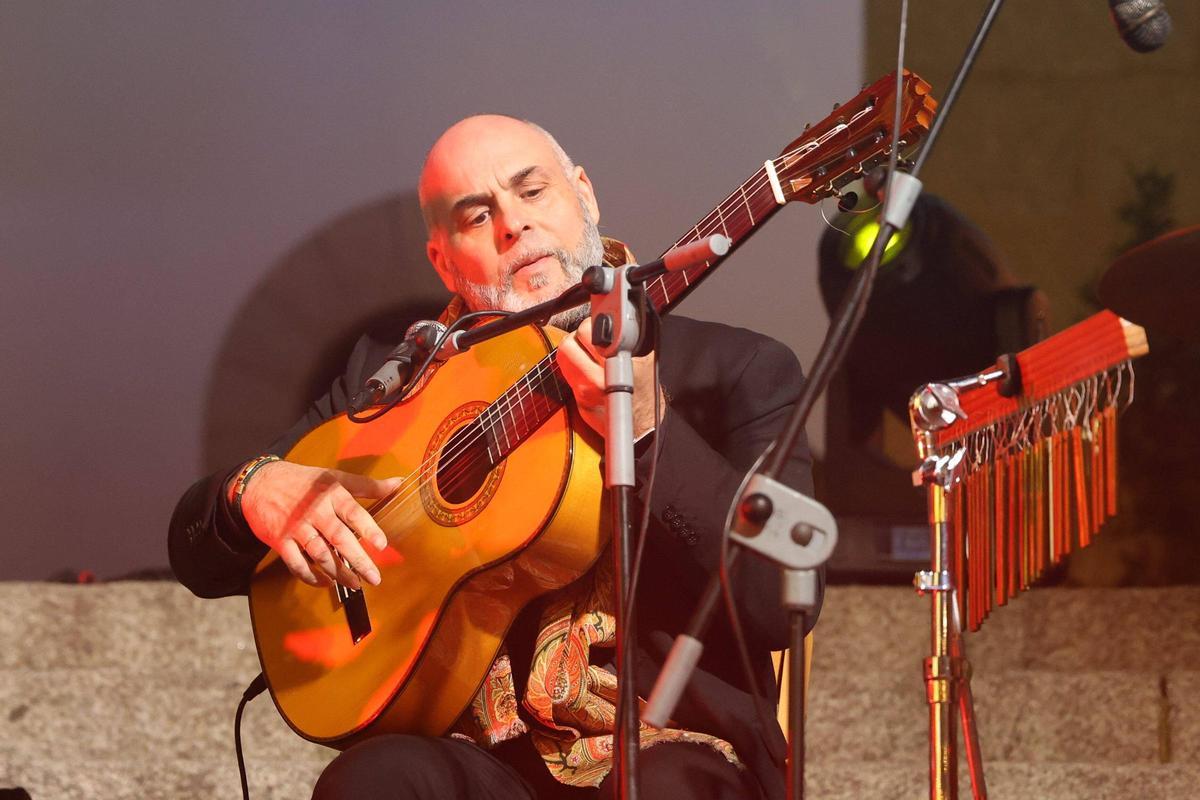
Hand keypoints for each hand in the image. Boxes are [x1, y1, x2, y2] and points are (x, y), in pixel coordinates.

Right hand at [235, 460, 401, 588]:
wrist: (259, 483)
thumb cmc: (302, 481)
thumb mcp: (333, 477)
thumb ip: (366, 486)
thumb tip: (398, 483)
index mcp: (330, 494)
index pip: (352, 512)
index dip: (368, 528)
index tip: (382, 544)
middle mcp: (314, 511)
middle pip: (339, 538)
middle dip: (358, 560)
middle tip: (374, 577)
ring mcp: (297, 527)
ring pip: (320, 554)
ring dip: (338, 572)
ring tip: (355, 584)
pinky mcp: (281, 541)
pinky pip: (297, 564)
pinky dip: (311, 576)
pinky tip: (326, 582)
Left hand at [554, 317, 663, 437]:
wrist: (642, 431)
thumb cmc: (648, 396)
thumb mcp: (647, 362)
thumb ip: (633, 340)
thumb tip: (622, 320)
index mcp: (613, 368)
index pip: (587, 333)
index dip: (593, 323)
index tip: (601, 323)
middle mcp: (593, 380)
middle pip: (567, 344)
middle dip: (578, 335)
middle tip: (592, 337)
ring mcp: (582, 392)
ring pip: (563, 357)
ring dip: (574, 348)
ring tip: (590, 350)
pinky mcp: (577, 400)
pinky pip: (567, 373)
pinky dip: (575, 364)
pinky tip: (589, 366)